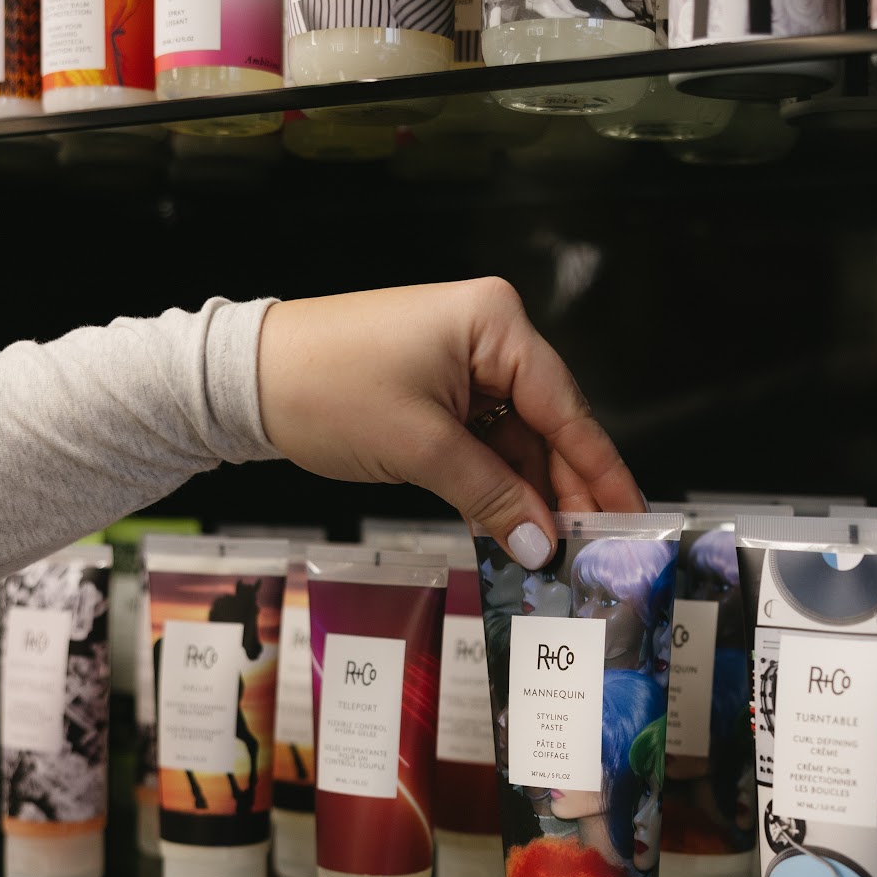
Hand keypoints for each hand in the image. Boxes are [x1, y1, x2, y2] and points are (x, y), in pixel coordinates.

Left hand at [257, 277, 644, 567]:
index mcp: (495, 324)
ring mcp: (464, 361)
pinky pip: (483, 442)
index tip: (630, 515)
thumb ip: (491, 496)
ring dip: (526, 495)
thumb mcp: (420, 448)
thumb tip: (544, 542)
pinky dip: (493, 484)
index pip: (566, 407)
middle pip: (547, 425)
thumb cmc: (325, 387)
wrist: (245, 379)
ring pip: (516, 440)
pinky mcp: (439, 388)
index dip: (600, 470)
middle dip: (563, 489)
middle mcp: (489, 334)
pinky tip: (508, 528)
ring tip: (547, 552)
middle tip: (590, 549)